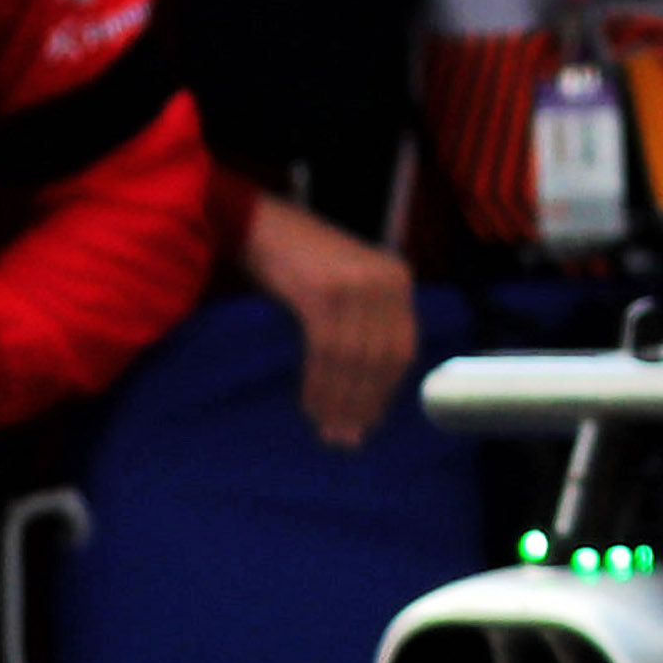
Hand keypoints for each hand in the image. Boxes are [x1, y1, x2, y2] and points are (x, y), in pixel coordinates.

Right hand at [234, 190, 415, 451]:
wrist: (260, 224)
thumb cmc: (300, 262)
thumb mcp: (347, 289)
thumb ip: (362, 330)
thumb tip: (366, 399)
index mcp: (398, 279)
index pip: (402, 347)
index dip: (385, 390)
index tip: (369, 423)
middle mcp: (386, 280)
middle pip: (380, 357)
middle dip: (362, 402)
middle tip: (344, 437)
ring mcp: (356, 284)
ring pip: (354, 358)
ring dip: (339, 399)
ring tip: (326, 428)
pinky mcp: (324, 290)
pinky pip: (326, 349)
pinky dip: (319, 382)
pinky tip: (310, 404)